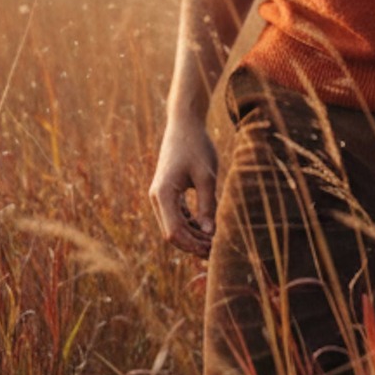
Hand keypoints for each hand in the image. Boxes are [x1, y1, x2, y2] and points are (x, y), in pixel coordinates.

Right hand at [149, 115, 218, 258]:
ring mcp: (161, 195)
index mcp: (164, 193)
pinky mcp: (168, 192)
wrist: (185, 124)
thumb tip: (209, 233)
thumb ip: (207, 205)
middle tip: (217, 250)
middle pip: (172, 232)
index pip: (174, 232)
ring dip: (192, 235)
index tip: (213, 249)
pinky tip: (207, 228)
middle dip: (193, 244)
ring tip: (214, 241)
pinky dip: (190, 224)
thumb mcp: (207, 176)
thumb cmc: (197, 147)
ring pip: (174, 225)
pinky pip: (176, 215)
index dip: (192, 245)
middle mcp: (157, 197)